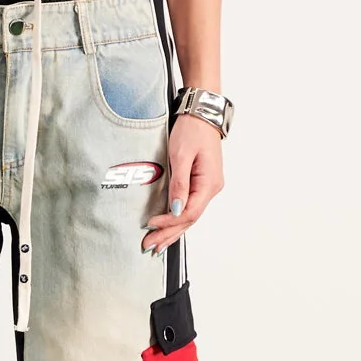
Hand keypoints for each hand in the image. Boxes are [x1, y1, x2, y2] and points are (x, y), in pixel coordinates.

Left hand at [142, 113, 222, 254]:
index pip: (189, 213)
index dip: (169, 222)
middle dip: (169, 233)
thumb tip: (175, 210)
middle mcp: (211, 188)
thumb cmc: (192, 130)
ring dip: (173, 230)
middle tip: (149, 246)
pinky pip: (189, 206)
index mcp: (209, 184)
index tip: (150, 225)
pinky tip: (169, 228)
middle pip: (189, 219)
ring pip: (189, 215)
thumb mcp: (182, 155)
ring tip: (157, 244)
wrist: (201, 114)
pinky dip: (177, 219)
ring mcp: (207, 186)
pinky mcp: (200, 183)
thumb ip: (179, 184)